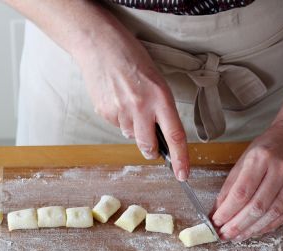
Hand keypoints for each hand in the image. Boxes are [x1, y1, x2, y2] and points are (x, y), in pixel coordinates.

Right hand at [74, 30, 188, 179]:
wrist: (99, 44)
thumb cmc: (132, 58)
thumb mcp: (156, 80)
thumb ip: (161, 107)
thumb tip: (161, 134)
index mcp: (160, 97)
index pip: (175, 136)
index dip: (180, 159)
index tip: (183, 174)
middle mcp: (141, 106)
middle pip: (149, 146)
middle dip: (152, 151)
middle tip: (153, 147)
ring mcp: (120, 110)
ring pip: (131, 136)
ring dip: (134, 128)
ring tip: (129, 103)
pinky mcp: (104, 112)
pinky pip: (117, 126)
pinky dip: (119, 119)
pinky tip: (117, 100)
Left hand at [211, 120, 282, 240]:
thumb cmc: (268, 147)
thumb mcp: (244, 159)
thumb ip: (230, 186)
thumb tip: (217, 212)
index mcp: (261, 157)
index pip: (241, 192)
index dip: (227, 212)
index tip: (216, 223)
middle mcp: (281, 168)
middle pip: (257, 206)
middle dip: (238, 225)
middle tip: (225, 235)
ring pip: (272, 214)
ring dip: (252, 229)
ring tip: (238, 236)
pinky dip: (268, 226)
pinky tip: (255, 230)